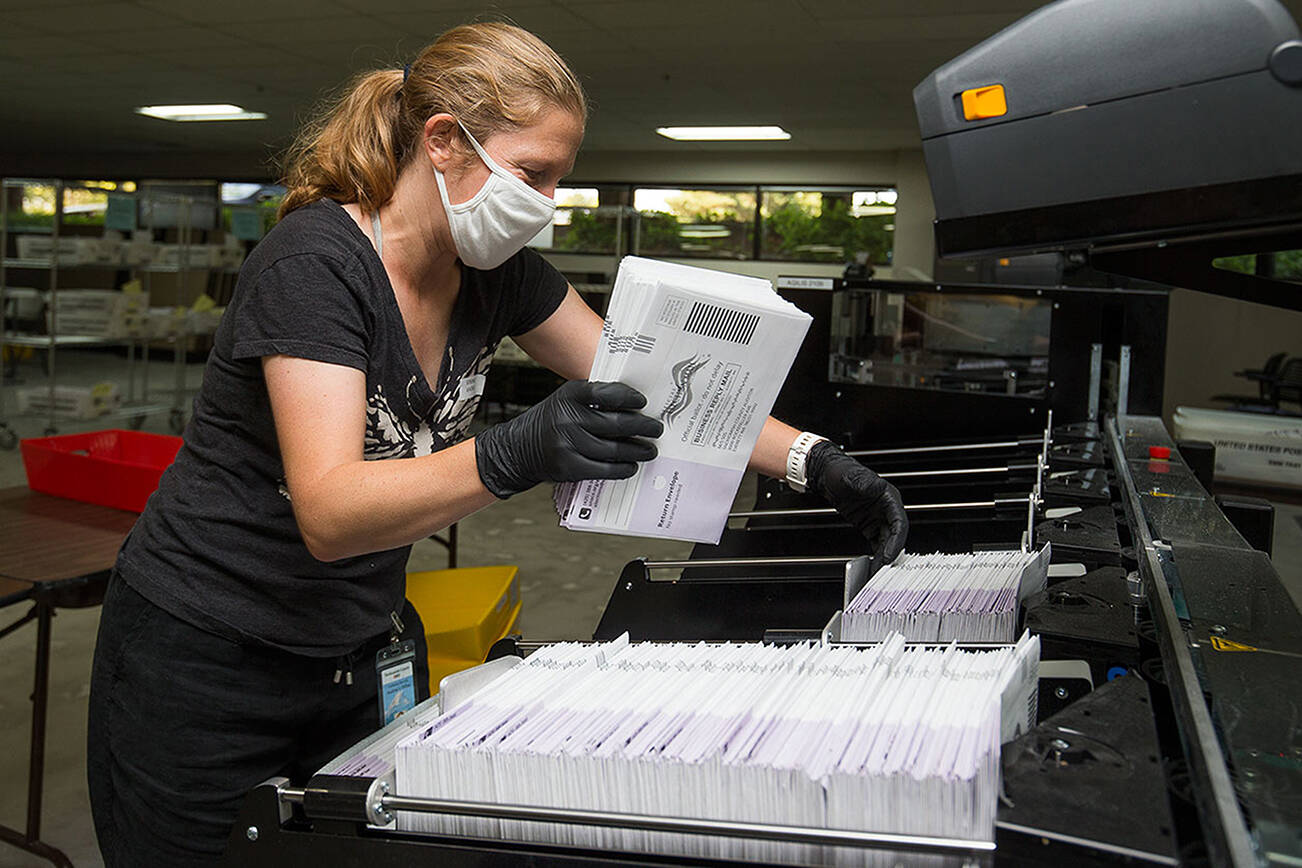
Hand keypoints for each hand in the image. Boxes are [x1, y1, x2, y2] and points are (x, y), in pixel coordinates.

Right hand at [475, 380, 662, 497]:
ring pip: (615, 449)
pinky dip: (623, 469)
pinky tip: (631, 466)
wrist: (517, 449)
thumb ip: (593, 400)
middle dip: (643, 427)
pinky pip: (605, 469)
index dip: (630, 398)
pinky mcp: (569, 467)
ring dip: (638, 450)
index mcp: (570, 395)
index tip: (643, 403)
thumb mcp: (565, 401)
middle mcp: (569, 418)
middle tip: (656, 429)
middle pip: (617, 423)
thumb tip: (634, 407)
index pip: (609, 393)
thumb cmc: (549, 423)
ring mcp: (568, 444)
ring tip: (649, 450)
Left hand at [806, 440, 907, 563]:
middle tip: (883, 569)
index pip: (899, 522)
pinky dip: (876, 554)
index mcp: (888, 496)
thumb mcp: (850, 476)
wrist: (827, 473)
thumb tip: (875, 487)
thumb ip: (863, 483)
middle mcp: (886, 509)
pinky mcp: (869, 525)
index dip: (897, 540)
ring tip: (877, 572)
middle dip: (891, 553)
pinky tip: (873, 565)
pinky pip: (877, 542)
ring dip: (884, 556)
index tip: (891, 555)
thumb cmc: (841, 471)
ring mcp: (878, 518)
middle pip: (894, 535)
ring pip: (887, 541)